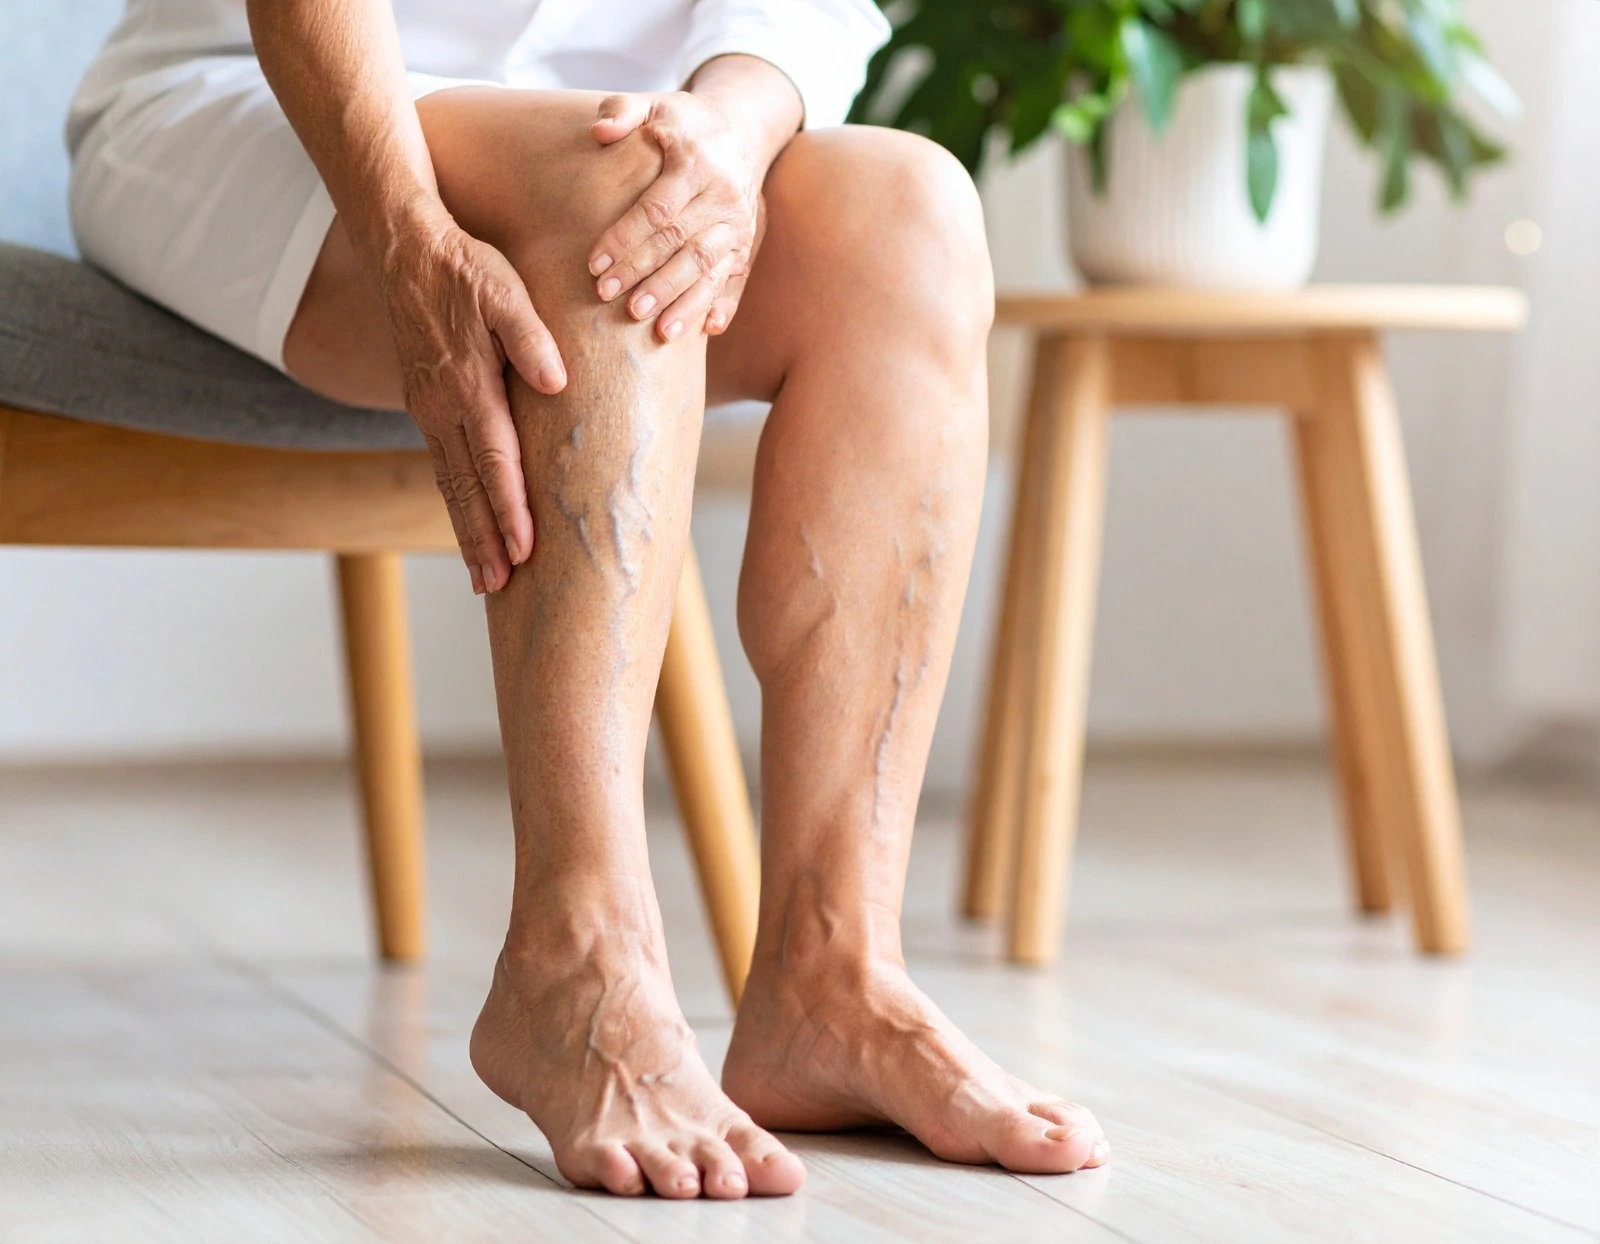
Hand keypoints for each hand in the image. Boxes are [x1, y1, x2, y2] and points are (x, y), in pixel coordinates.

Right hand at [379, 218, 566, 593]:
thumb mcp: (504, 289)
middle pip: (467, 489)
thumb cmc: (463, 267)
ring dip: (467, 534)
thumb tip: (556, 379)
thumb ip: (530, 337)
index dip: (511, 509)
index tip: (525, 550)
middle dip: (484, 542)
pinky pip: (442, 468)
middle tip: (497, 590)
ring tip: (483, 581)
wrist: (402, 249)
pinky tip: (468, 529)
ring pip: (450, 486)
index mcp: (468, 386)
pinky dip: (456, 505)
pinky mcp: (425, 407)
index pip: (495, 461)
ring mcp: (429, 411)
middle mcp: (443, 409)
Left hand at [586, 91, 766, 340]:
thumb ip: (622, 110)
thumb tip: (598, 132)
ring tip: (656, 330)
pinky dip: (723, 306)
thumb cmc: (684, 122)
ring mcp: (739, 225)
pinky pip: (736, 279)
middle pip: (681, 244)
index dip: (625, 239)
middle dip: (645, 275)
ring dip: (683, 301)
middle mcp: (724, 197)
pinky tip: (706, 331)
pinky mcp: (747, 244)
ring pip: (709, 268)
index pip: (657, 209)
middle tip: (609, 298)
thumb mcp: (654, 104)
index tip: (594, 264)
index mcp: (697, 164)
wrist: (743, 129)